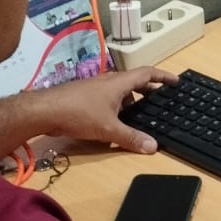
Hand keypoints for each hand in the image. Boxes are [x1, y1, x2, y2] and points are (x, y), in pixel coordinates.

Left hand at [29, 67, 177, 153]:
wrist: (44, 110)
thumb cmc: (79, 113)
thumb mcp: (108, 129)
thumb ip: (131, 138)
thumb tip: (153, 147)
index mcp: (119, 83)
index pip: (147, 73)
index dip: (163, 77)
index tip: (176, 81)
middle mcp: (108, 81)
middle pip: (134, 81)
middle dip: (149, 90)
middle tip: (161, 100)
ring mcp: (95, 88)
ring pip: (120, 90)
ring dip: (133, 99)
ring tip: (141, 113)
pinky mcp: (85, 96)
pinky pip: (108, 97)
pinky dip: (118, 105)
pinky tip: (116, 120)